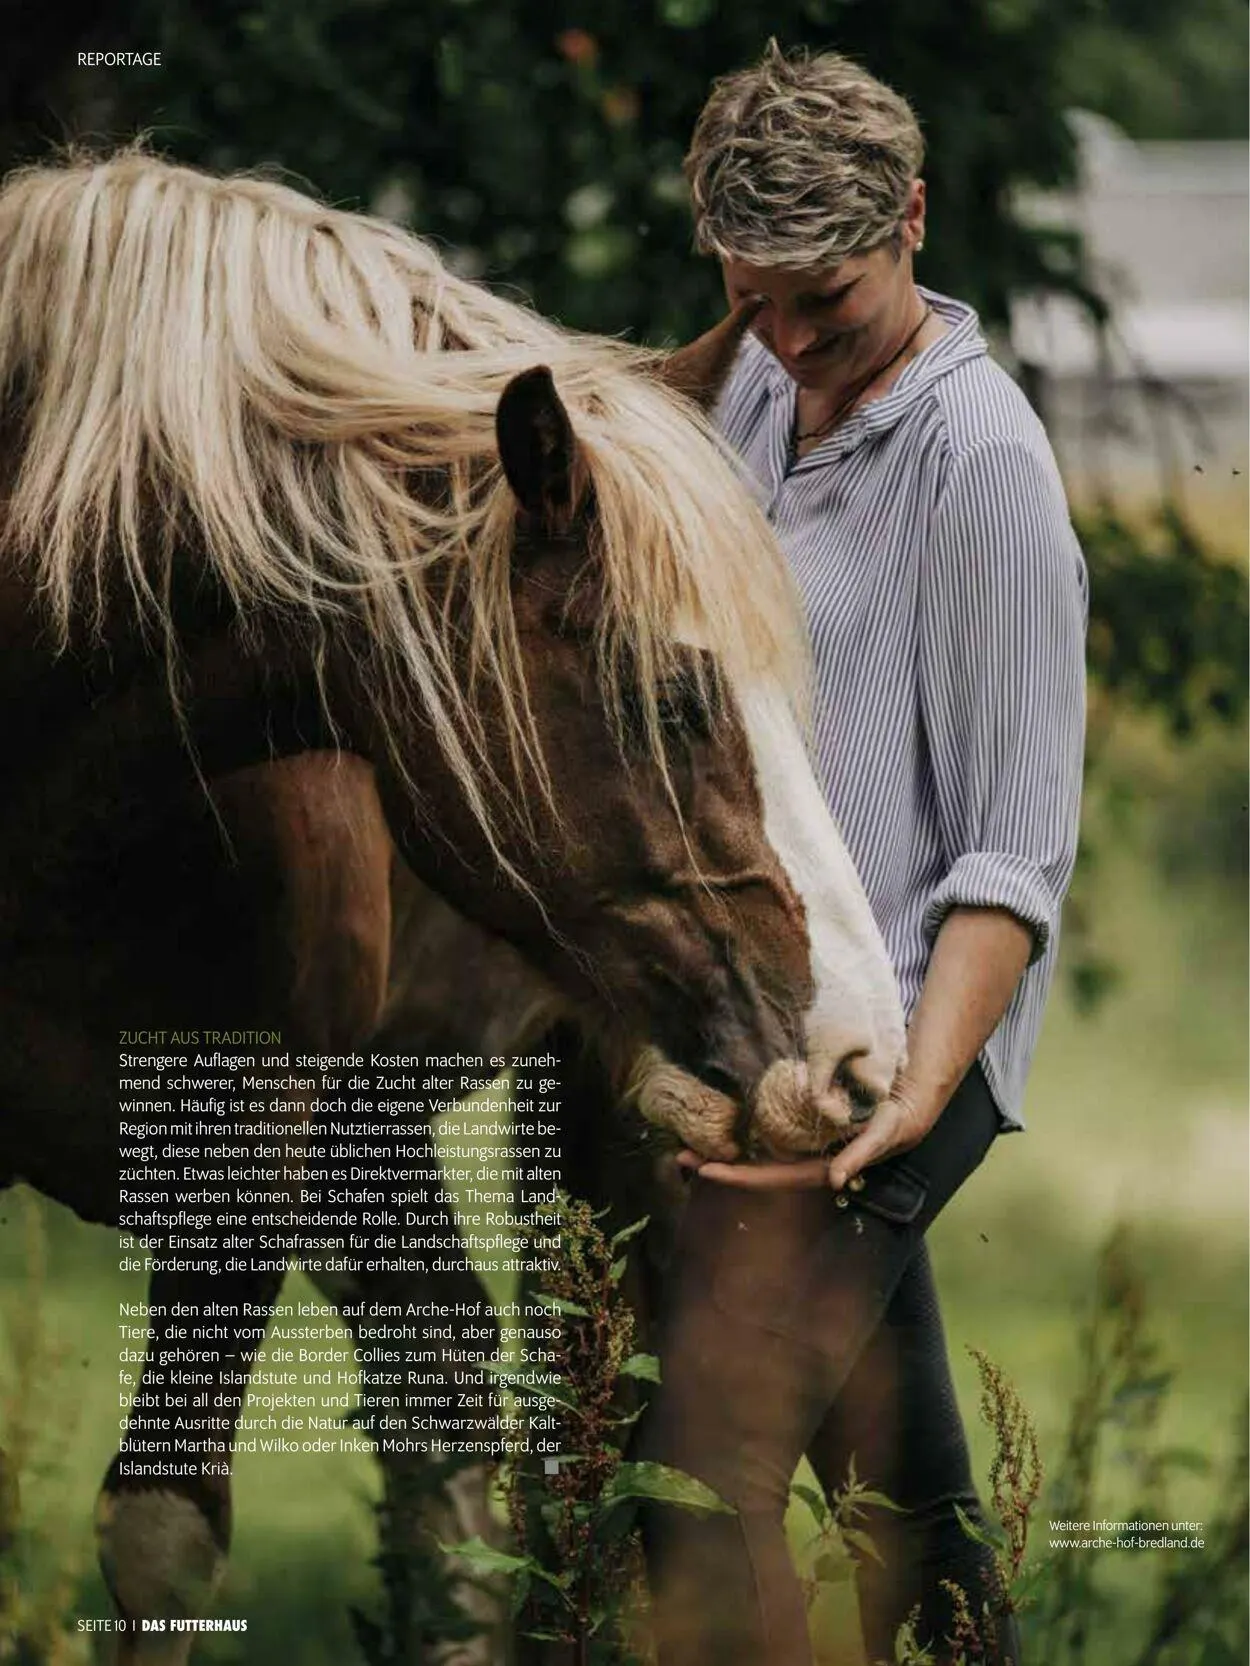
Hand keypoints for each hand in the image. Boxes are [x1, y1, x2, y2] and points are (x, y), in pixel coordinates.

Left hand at [677, 1081, 935, 1192]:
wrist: (909, 1104)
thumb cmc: (897, 1118)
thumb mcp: (883, 1131)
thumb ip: (860, 1155)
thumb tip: (835, 1180)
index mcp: (821, 1167)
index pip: (771, 1177)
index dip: (738, 1176)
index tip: (705, 1170)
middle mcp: (808, 1162)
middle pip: (756, 1171)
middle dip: (719, 1166)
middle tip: (680, 1156)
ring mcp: (805, 1149)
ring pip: (759, 1156)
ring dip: (728, 1152)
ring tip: (692, 1143)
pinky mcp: (807, 1134)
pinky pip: (770, 1140)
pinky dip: (746, 1138)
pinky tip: (726, 1130)